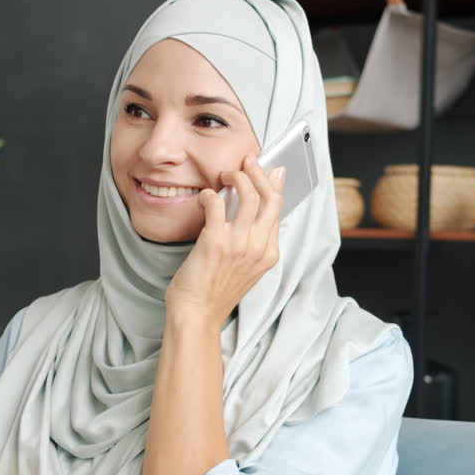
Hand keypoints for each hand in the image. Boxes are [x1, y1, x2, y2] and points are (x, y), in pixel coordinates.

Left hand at [165, 154, 284, 330]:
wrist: (197, 314)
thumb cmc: (216, 291)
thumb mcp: (246, 267)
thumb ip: (253, 239)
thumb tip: (253, 207)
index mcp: (269, 253)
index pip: (277, 209)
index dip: (272, 184)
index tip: (268, 169)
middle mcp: (258, 247)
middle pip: (269, 197)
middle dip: (259, 172)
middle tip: (247, 160)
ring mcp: (239, 244)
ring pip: (248, 195)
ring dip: (236, 176)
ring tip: (225, 174)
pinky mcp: (215, 241)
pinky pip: (216, 203)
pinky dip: (209, 194)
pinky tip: (203, 197)